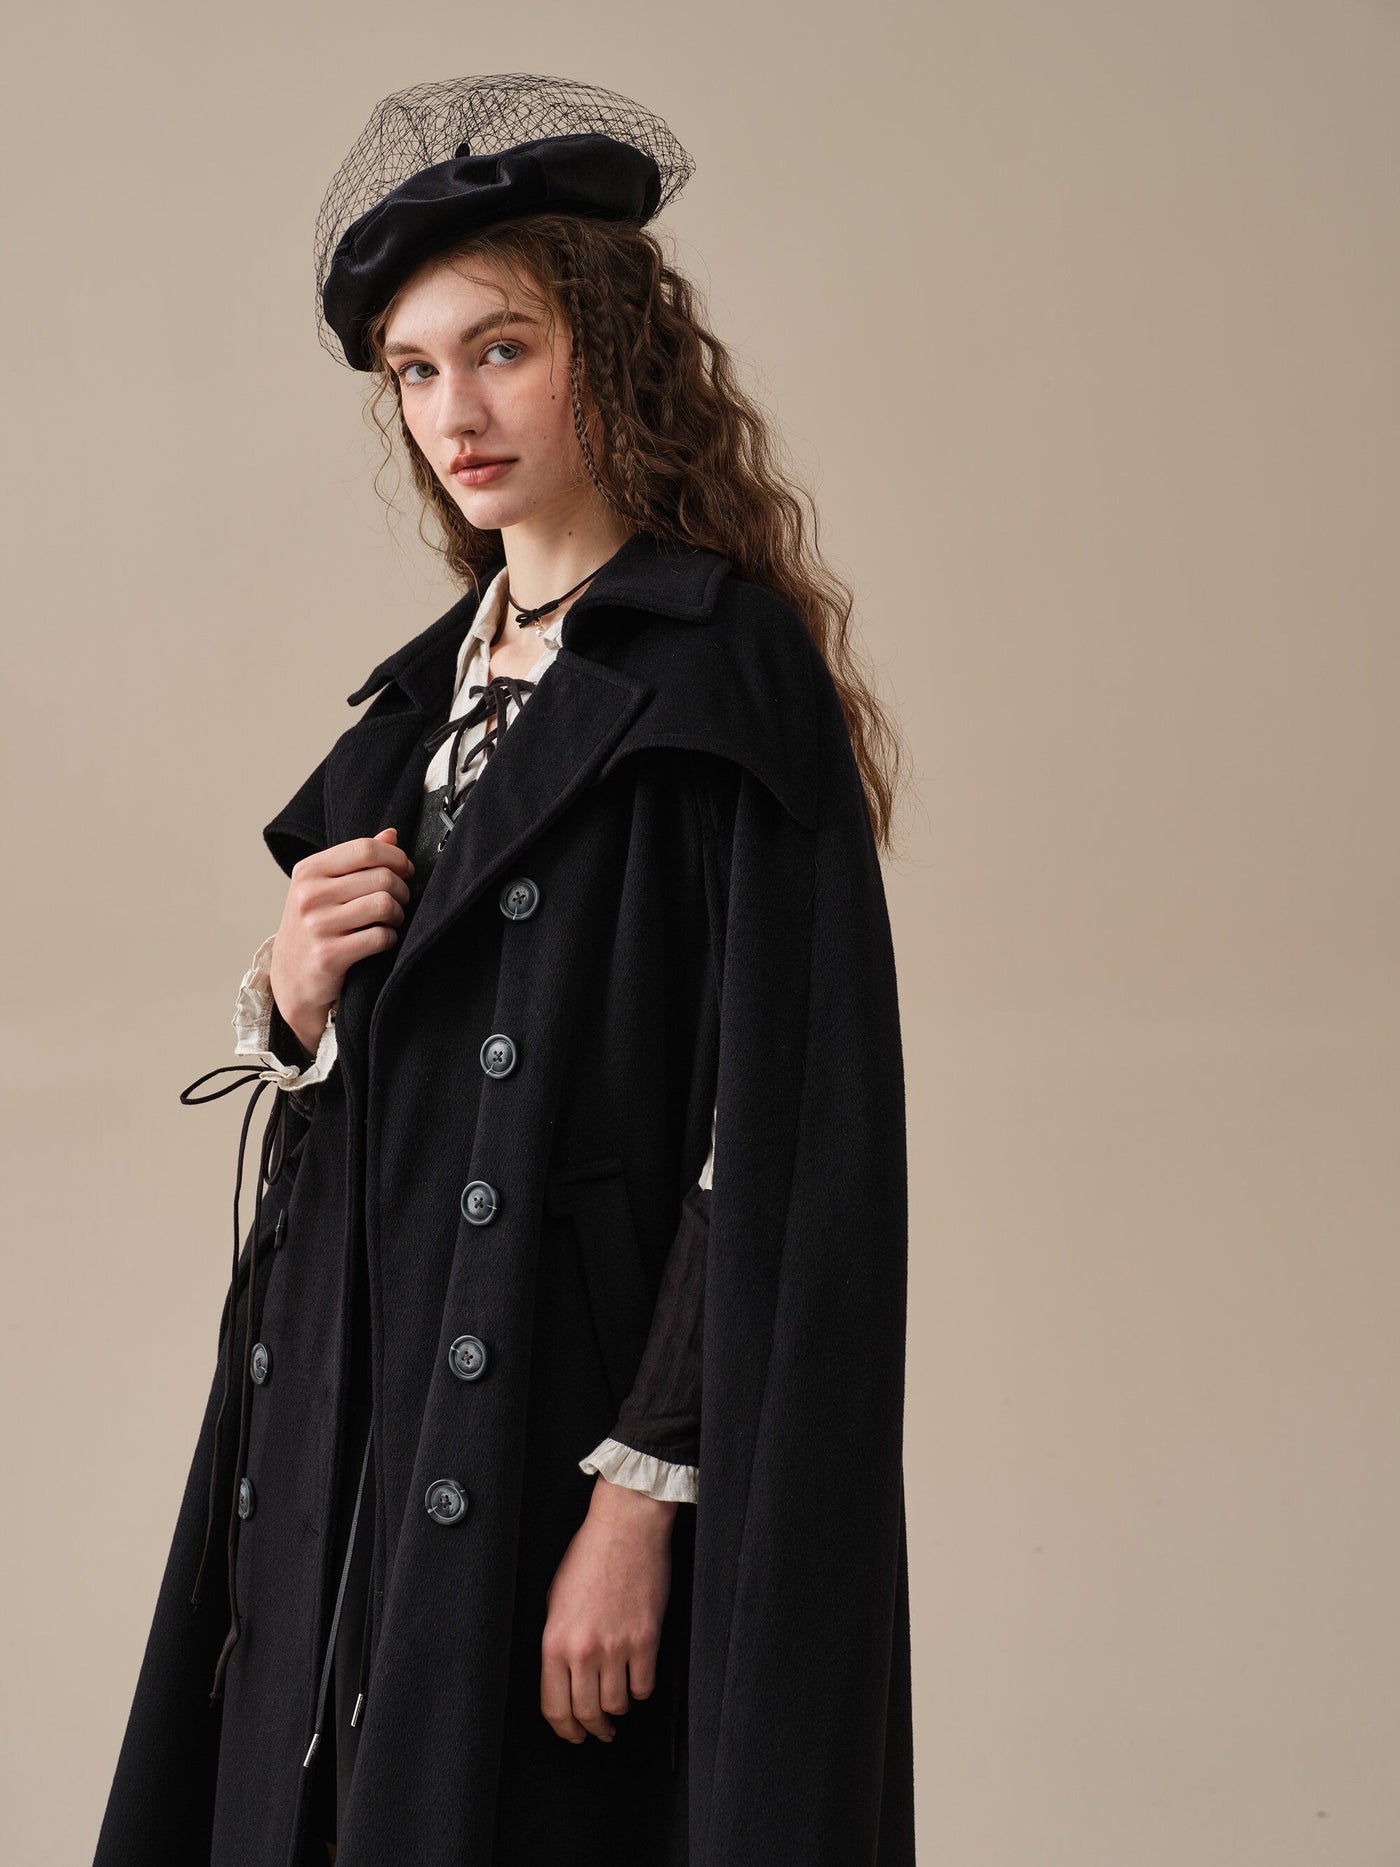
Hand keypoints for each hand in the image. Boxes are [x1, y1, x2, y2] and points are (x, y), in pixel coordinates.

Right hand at [268, 828, 414, 1056]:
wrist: (292, 980)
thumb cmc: (314, 927)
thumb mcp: (325, 888)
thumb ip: (357, 860)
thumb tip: (391, 834)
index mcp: (308, 871)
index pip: (365, 849)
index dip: (396, 857)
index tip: (405, 870)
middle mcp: (309, 895)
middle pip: (381, 877)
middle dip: (401, 890)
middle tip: (399, 902)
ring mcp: (317, 926)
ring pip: (384, 905)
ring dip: (398, 915)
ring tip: (392, 921)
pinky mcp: (329, 955)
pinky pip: (380, 937)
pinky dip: (390, 939)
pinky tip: (381, 941)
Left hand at [540, 1479, 677, 1743]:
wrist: (625, 1528)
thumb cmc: (588, 1557)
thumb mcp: (556, 1600)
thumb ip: (558, 1642)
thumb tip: (564, 1677)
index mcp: (554, 1642)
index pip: (554, 1707)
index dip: (564, 1729)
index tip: (573, 1735)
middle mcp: (583, 1650)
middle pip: (586, 1713)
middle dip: (593, 1728)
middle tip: (599, 1730)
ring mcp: (616, 1646)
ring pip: (617, 1705)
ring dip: (618, 1709)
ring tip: (619, 1701)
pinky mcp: (646, 1640)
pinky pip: (644, 1686)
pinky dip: (640, 1689)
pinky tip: (637, 1680)